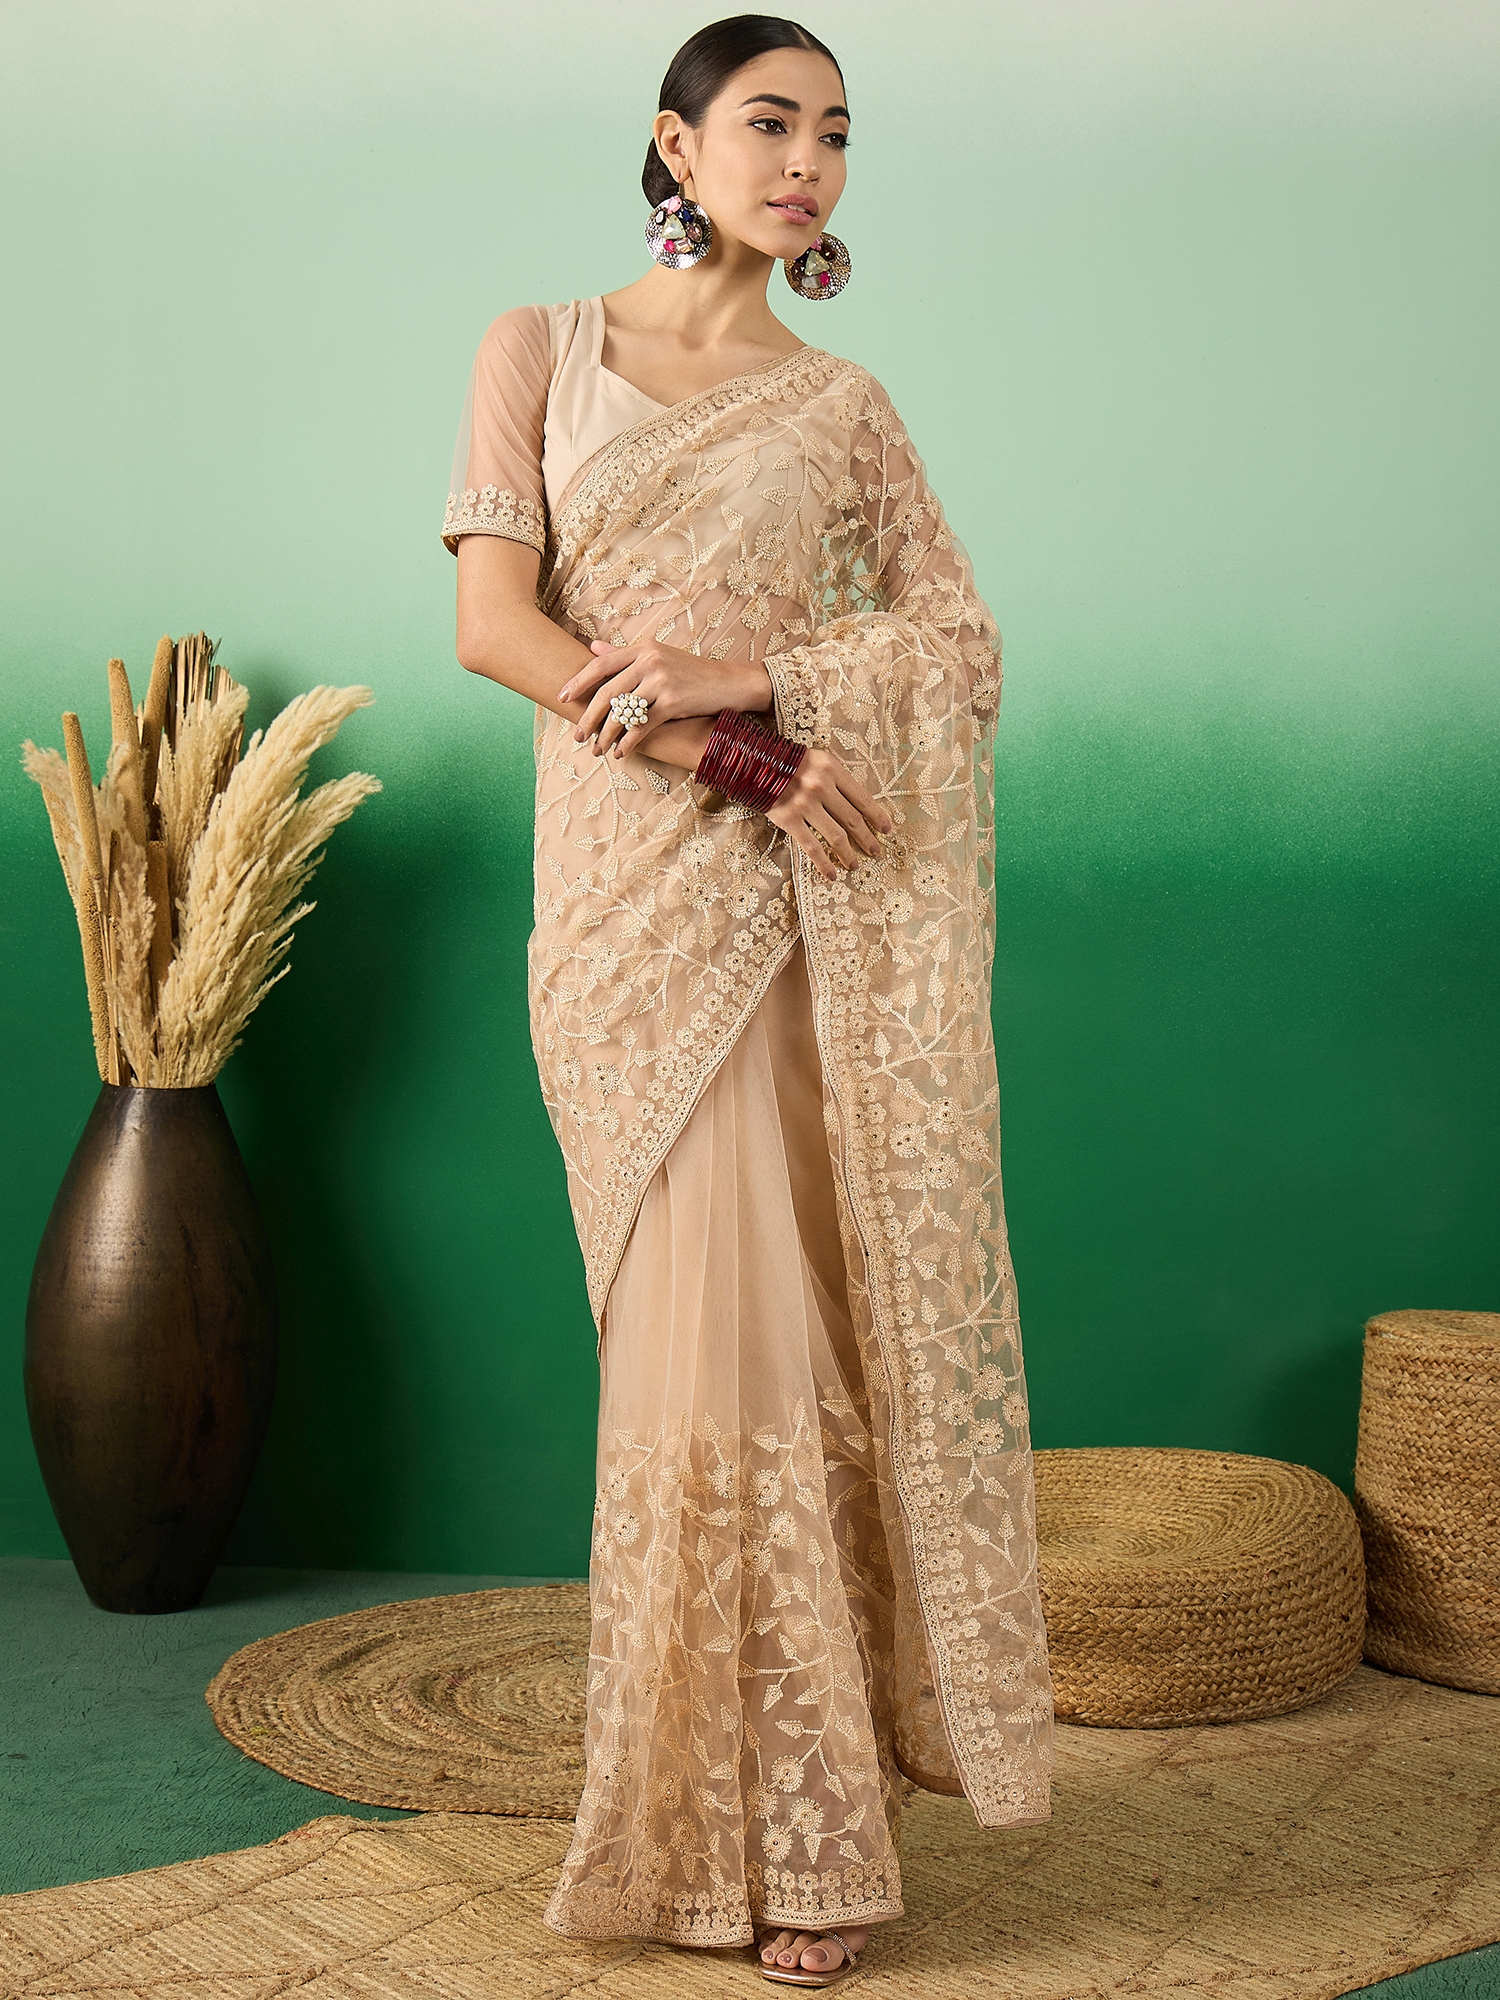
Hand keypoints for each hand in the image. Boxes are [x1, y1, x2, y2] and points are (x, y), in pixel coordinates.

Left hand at [558, 642, 771, 759]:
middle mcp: (649, 661)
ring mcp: (661, 681)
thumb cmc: (692, 673)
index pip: (601, 665)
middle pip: (607, 692)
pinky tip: (621, 753)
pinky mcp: (673, 702)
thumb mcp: (659, 657)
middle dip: (588, 717)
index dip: (578, 681)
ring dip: (607, 735)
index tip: (561, 697)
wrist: (730, 683)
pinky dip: (629, 742)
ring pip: (622, 712)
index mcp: (643, 649)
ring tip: (598, 750)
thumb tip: (592, 649)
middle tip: (578, 736)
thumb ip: (624, 656)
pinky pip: (642, 726)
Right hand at [766, 747, 892, 882]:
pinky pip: (811, 846)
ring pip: (835, 835)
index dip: (877, 816)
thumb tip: (855, 805)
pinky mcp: (789, 819)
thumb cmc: (789, 762)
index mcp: (832, 769)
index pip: (862, 798)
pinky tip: (831, 874)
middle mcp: (821, 787)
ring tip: (854, 864)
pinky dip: (824, 863)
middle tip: (875, 851)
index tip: (886, 830)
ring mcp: (805, 804)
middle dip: (867, 838)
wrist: (753, 762)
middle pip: (852, 819)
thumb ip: (836, 779)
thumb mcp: (817, 760)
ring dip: (848, 853)